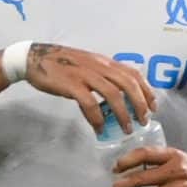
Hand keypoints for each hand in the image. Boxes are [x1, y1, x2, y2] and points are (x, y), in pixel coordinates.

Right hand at [22, 44, 153, 132]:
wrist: (33, 58)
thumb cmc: (61, 64)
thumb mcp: (87, 64)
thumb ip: (103, 75)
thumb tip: (118, 95)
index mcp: (104, 61)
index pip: (133, 73)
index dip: (147, 90)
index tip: (153, 106)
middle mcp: (99, 66)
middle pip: (128, 84)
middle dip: (140, 104)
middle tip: (143, 121)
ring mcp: (85, 74)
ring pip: (114, 94)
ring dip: (123, 114)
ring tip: (127, 129)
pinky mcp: (71, 85)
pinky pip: (90, 103)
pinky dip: (97, 118)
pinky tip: (99, 128)